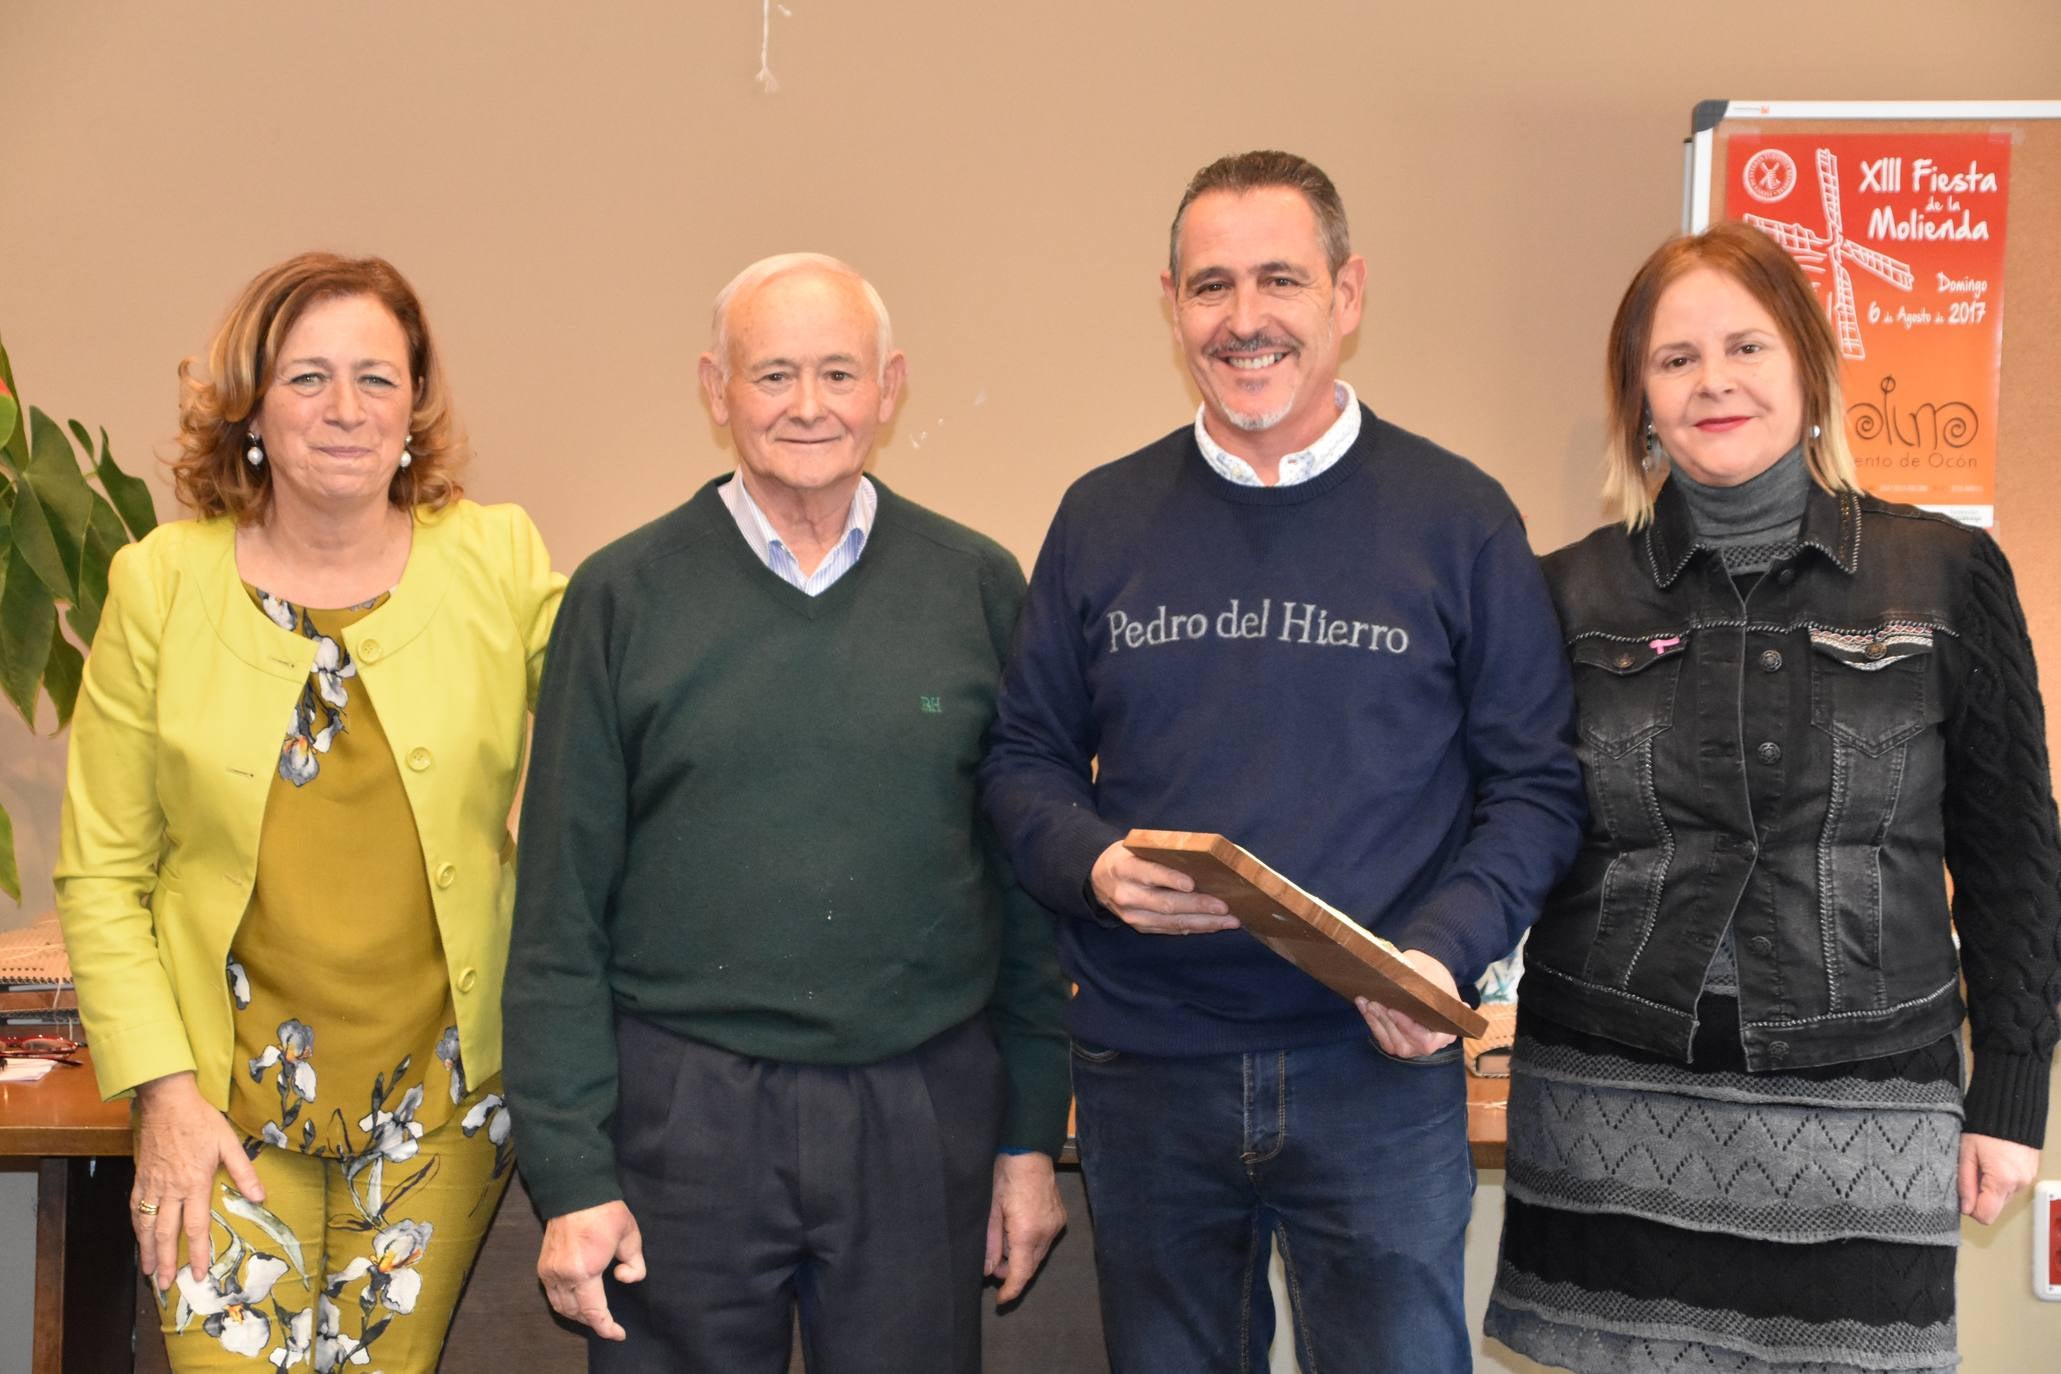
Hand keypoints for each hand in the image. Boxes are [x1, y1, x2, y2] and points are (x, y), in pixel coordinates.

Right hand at [132, 1071, 264, 1289]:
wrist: (166, 1101)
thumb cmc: (201, 1120)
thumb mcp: (229, 1143)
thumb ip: (244, 1172)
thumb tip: (260, 1198)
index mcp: (194, 1183)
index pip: (195, 1227)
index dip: (199, 1253)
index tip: (200, 1274)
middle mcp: (171, 1189)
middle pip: (166, 1234)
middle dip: (166, 1262)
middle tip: (166, 1285)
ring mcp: (152, 1185)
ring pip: (147, 1225)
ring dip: (147, 1250)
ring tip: (149, 1271)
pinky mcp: (141, 1177)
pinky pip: (136, 1208)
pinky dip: (137, 1227)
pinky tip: (139, 1237)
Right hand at [539, 1200, 646, 1339]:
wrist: (575, 1192)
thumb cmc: (605, 1213)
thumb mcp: (631, 1236)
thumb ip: (635, 1264)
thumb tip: (624, 1279)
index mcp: (584, 1270)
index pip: (594, 1312)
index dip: (607, 1328)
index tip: (619, 1334)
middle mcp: (563, 1275)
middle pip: (577, 1313)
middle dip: (594, 1322)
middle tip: (610, 1323)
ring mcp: (549, 1272)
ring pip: (561, 1308)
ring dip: (579, 1316)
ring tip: (596, 1315)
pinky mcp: (543, 1267)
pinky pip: (553, 1296)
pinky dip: (566, 1304)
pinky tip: (579, 1301)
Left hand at [985, 1152, 1065, 1303]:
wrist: (1028, 1151)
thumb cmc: (1004, 1177)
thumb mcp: (990, 1211)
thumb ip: (990, 1243)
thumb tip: (988, 1270)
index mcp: (1027, 1233)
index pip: (1021, 1273)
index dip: (1011, 1290)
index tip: (1001, 1301)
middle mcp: (1046, 1233)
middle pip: (1031, 1266)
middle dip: (1013, 1272)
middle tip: (994, 1267)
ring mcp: (1056, 1225)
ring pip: (1038, 1254)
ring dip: (1021, 1257)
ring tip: (1003, 1244)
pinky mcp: (1060, 1218)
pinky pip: (1045, 1240)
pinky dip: (1030, 1244)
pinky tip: (1017, 1232)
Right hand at [1090, 842, 1237, 935]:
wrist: (1099, 879)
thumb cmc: (1127, 858)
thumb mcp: (1136, 847)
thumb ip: (1162, 853)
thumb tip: (1203, 857)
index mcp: (1125, 869)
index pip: (1149, 874)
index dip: (1170, 879)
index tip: (1192, 884)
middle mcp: (1127, 895)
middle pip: (1166, 903)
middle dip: (1198, 906)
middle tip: (1225, 906)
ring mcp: (1133, 916)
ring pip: (1172, 922)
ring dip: (1204, 923)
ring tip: (1230, 920)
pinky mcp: (1141, 927)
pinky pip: (1172, 929)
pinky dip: (1195, 928)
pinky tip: (1215, 925)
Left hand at [1357, 949, 1460, 1058]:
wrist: (1429, 976)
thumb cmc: (1435, 976)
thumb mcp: (1433, 974)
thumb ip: (1424, 981)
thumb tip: (1405, 978)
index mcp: (1446, 1032)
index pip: (1425, 1039)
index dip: (1407, 1027)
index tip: (1392, 1010)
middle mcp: (1431, 1044)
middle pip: (1405, 1043)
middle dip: (1386, 1022)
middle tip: (1374, 1002)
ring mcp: (1413, 1045)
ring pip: (1391, 1042)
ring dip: (1376, 1021)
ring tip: (1367, 1001)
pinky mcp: (1398, 1041)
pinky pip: (1383, 1038)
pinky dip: (1372, 1022)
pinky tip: (1363, 1005)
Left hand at [1958, 1133, 2038, 1224]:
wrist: (2010, 1110)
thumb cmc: (1985, 1128)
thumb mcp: (1966, 1154)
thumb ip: (1965, 1183)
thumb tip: (1965, 1208)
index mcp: (2001, 1181)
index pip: (1986, 1216)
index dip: (1971, 1209)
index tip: (1963, 1195)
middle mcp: (2018, 1184)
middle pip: (1995, 1208)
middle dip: (1980, 1197)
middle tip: (1972, 1174)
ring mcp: (2027, 1179)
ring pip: (2003, 1198)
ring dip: (1991, 1188)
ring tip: (1984, 1165)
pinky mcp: (2030, 1174)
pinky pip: (2012, 1187)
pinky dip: (2001, 1181)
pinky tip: (1994, 1164)